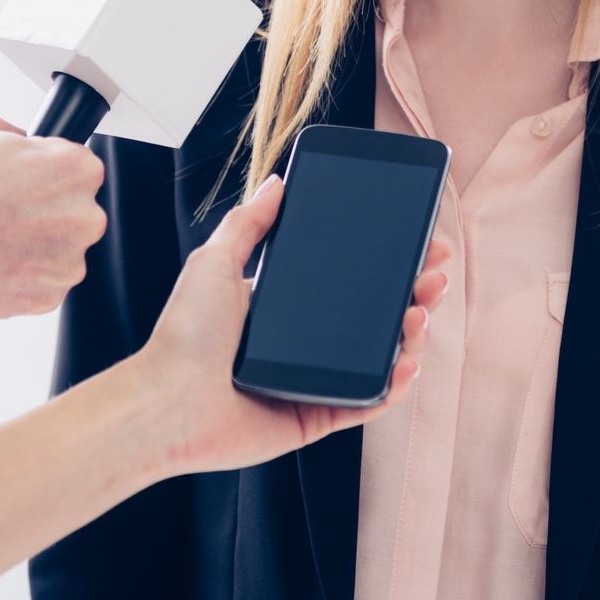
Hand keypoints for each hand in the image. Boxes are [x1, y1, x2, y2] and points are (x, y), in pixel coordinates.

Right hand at [0, 116, 106, 319]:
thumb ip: (21, 138)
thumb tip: (24, 146)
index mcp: (77, 171)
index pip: (79, 169)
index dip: (47, 173)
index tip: (26, 181)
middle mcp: (83, 218)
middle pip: (74, 212)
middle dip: (44, 211)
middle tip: (3, 210)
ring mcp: (67, 263)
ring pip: (60, 250)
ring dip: (34, 245)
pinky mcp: (46, 298)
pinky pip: (42, 282)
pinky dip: (21, 275)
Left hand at [131, 175, 451, 476]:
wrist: (165, 403)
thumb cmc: (182, 337)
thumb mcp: (213, 264)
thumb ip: (247, 224)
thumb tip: (277, 181)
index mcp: (287, 308)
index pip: (350, 280)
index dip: (388, 263)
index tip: (419, 241)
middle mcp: (306, 344)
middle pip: (375, 316)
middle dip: (413, 293)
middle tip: (434, 274)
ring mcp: (315, 381)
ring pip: (380, 357)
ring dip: (411, 335)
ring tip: (420, 313)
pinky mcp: (317, 417)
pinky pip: (367, 402)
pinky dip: (394, 386)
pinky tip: (409, 363)